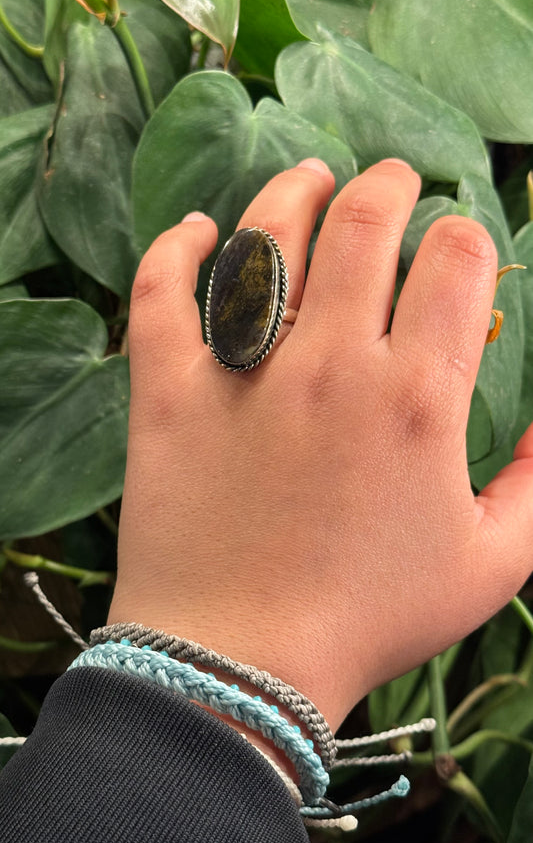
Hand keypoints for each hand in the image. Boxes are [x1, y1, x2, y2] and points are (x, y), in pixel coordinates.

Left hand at [109, 158, 532, 737]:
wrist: (241, 665)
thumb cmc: (370, 618)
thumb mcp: (491, 565)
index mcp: (415, 398)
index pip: (455, 260)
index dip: (465, 236)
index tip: (457, 249)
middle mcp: (331, 366)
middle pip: (365, 222)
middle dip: (390, 184)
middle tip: (394, 180)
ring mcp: (242, 372)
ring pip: (265, 237)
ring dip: (295, 190)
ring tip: (310, 176)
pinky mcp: (169, 391)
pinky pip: (161, 292)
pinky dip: (175, 249)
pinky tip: (195, 231)